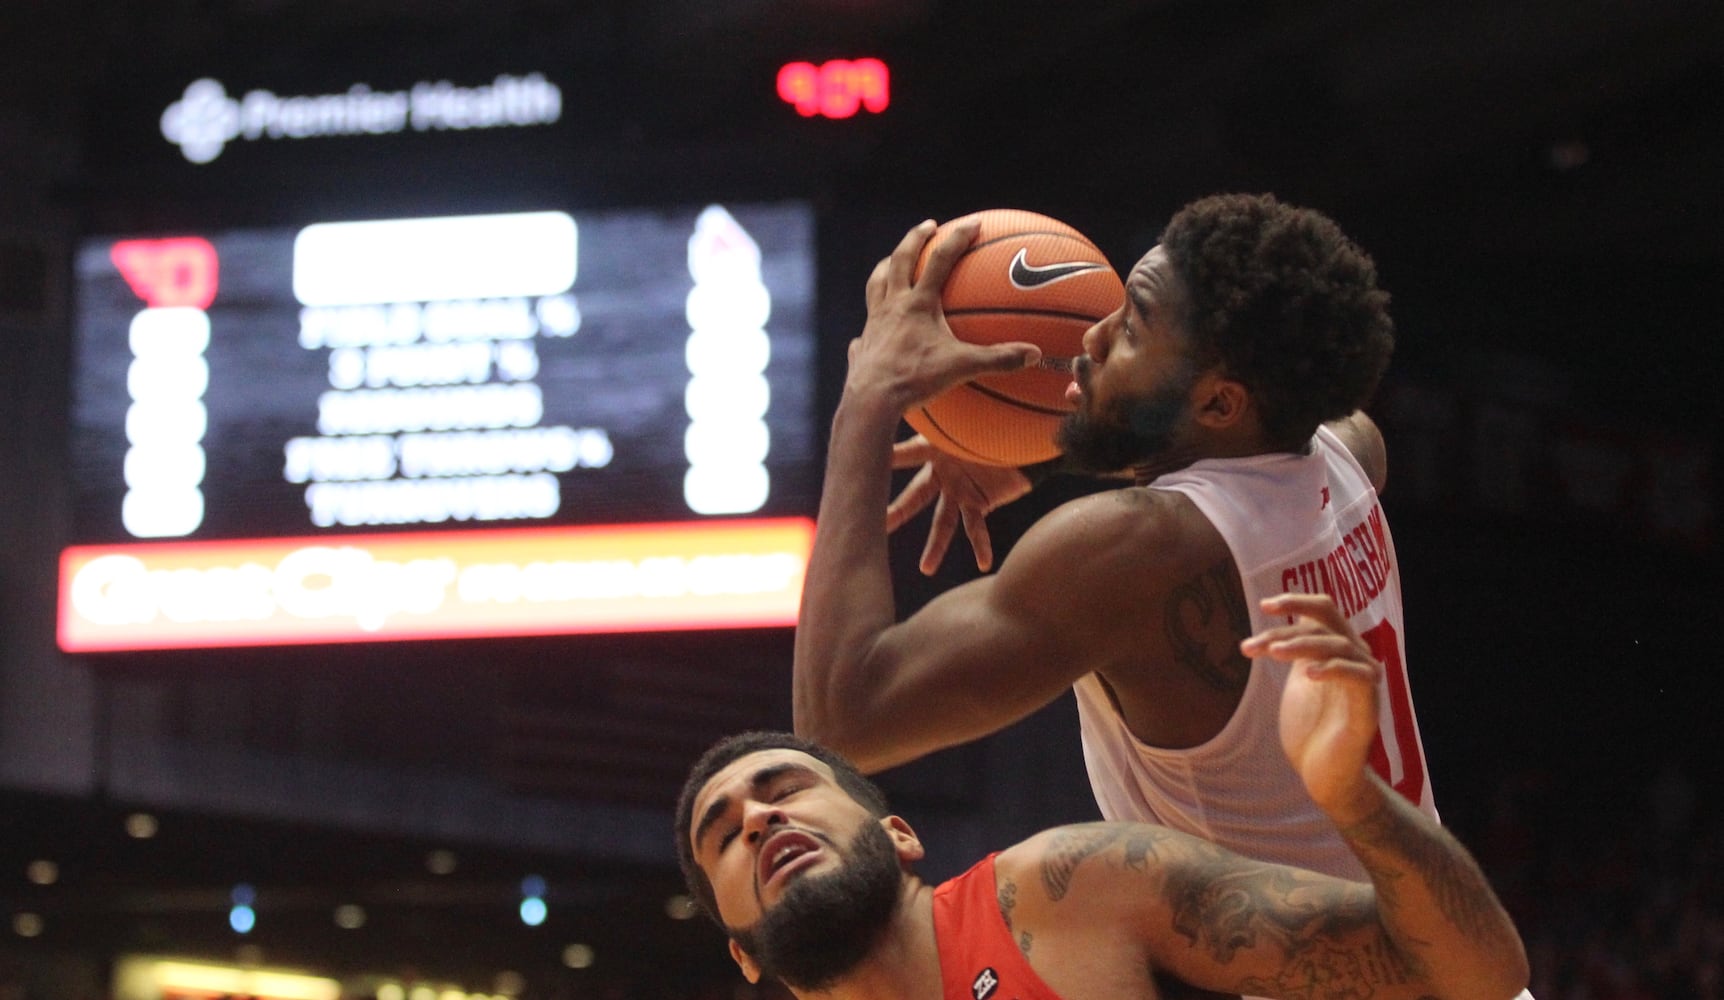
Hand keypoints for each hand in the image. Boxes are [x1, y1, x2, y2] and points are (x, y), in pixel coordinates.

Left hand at [846, 220, 1040, 411]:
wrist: (871, 400)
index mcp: (917, 303)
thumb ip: (998, 359)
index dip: (958, 238)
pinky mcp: (863, 345)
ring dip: (886, 268)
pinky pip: (867, 326)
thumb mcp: (962, 367)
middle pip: (901, 260)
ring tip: (892, 261)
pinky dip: (873, 321)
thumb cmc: (916, 379)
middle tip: (928, 225)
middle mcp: (893, 305)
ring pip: (876, 284)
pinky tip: (875, 327)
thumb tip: (1034, 354)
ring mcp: (873, 323)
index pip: (940, 260)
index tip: (973, 222)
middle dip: (915, 238)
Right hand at [886, 435, 1032, 572]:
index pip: (907, 455)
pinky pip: (978, 528)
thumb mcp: (960, 426)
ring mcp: (961, 491)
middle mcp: (943, 474)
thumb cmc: (989, 424)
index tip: (864, 467)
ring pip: (944, 523)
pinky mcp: (981, 503)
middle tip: (879, 527)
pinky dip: (981, 546)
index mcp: (933, 452)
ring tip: (926, 569)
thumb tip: (900, 430)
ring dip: (935, 546)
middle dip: (898, 514)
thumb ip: (932, 432)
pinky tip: (984, 563)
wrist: (1023, 435)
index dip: (891, 459)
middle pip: (916, 498)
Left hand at [1241, 594, 1381, 812]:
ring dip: (1303, 645)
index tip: (1264, 605)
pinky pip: (1358, 678)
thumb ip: (1295, 653)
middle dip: (1294, 619)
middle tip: (1261, 633)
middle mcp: (1355, 660)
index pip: (1323, 612)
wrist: (1323, 774)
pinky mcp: (1367, 709)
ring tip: (1273, 653)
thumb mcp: (1298, 681)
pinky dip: (1333, 670)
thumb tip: (1278, 625)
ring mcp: (1364, 683)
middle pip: (1330, 622)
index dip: (1297, 602)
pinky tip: (1308, 674)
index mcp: (1337, 651)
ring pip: (1339, 646)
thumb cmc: (1310, 727)